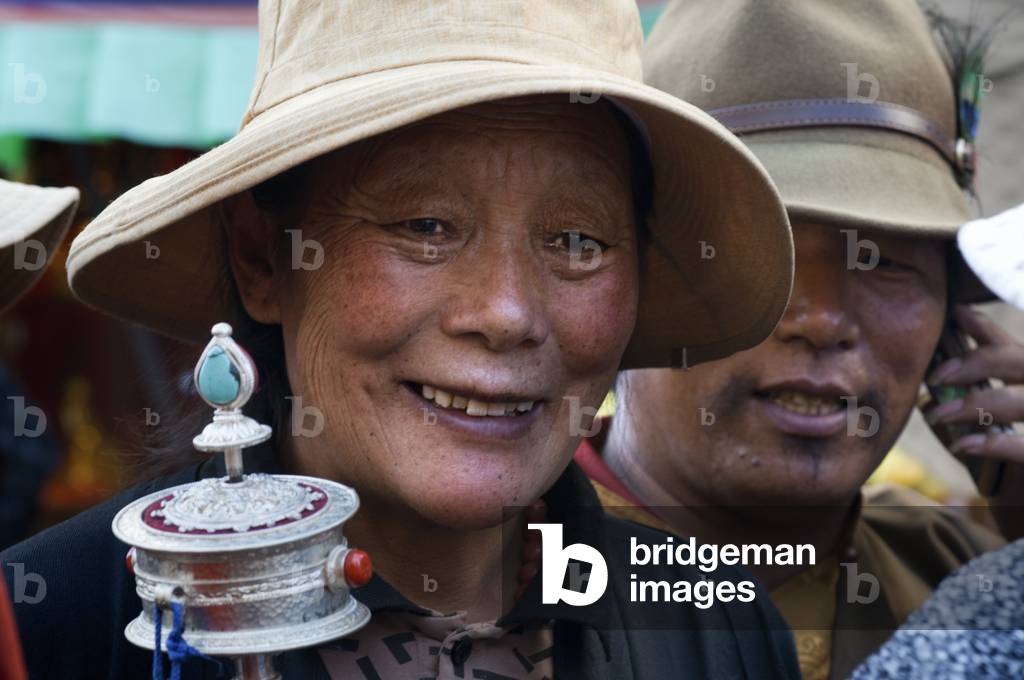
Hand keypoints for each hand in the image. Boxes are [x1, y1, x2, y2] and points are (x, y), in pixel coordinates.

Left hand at [925, 305, 1023, 461]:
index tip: (956, 314)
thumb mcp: (991, 442)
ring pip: (1023, 399)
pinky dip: (994, 443)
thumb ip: (970, 417)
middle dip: (978, 361)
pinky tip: (966, 445)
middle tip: (937, 375)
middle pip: (1023, 360)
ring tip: (940, 414)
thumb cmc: (1014, 483)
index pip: (1014, 349)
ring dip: (976, 403)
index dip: (987, 328)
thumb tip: (928, 399)